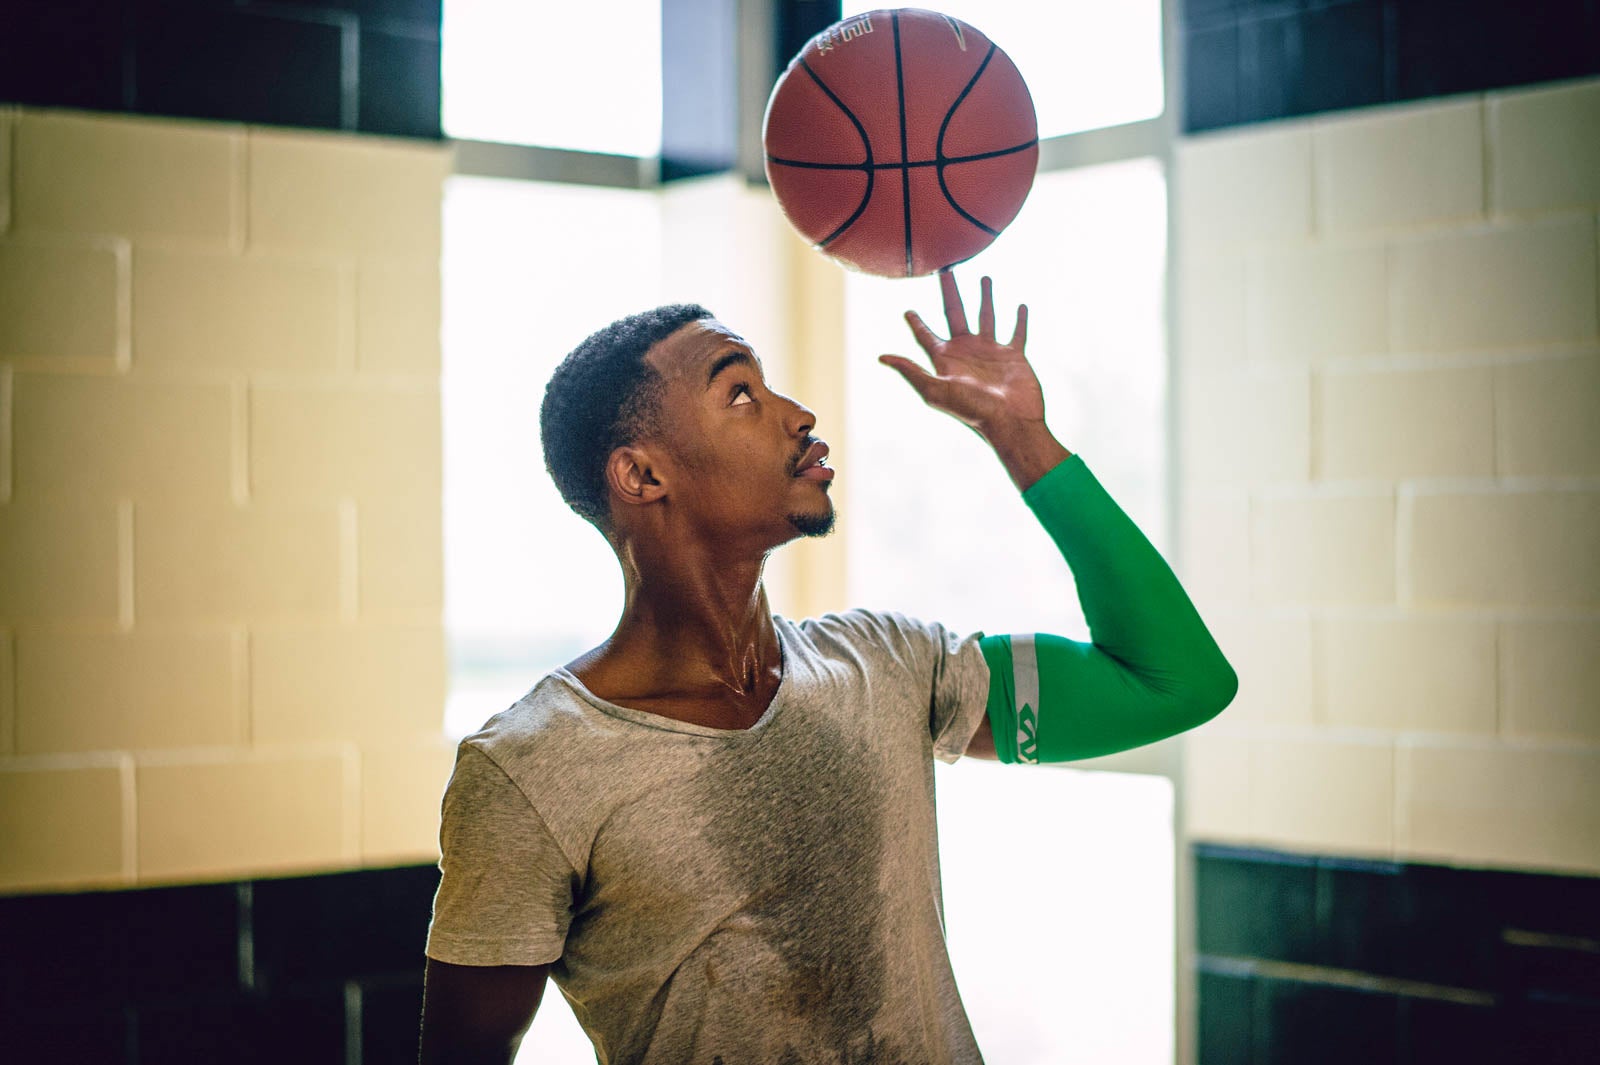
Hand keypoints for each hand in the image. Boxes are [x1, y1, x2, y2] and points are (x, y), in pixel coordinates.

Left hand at [879, 271, 1042, 437]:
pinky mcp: (1014, 356)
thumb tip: (881, 356)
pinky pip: (1017, 332)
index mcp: (946, 359)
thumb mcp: (936, 390)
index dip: (916, 323)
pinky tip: (1021, 305)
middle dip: (950, 292)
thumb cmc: (972, 410)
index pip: (926, 336)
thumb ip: (911, 370)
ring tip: (984, 277)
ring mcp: (991, 353)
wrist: (1010, 423)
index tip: (907, 310)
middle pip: (955, 313)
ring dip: (985, 297)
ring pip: (987, 316)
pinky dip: (1020, 319)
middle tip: (944, 269)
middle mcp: (967, 352)